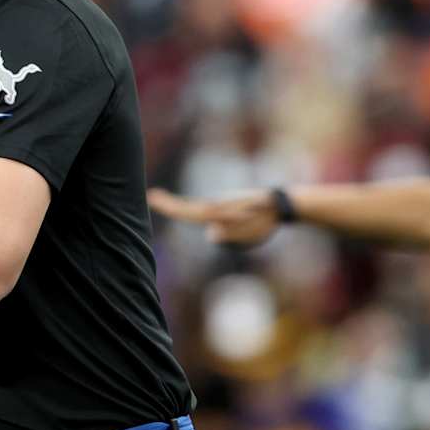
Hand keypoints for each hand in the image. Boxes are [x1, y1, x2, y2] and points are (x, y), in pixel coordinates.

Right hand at [148, 187, 281, 245]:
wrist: (280, 203)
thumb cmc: (266, 219)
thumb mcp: (252, 230)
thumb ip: (232, 233)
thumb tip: (211, 235)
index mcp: (220, 211)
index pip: (189, 211)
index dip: (170, 206)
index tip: (152, 196)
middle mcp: (216, 205)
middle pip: (187, 207)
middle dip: (168, 203)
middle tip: (150, 195)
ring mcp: (220, 204)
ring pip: (196, 209)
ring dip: (178, 206)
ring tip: (158, 198)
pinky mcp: (225, 205)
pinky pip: (206, 211)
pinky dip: (192, 210)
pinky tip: (191, 210)